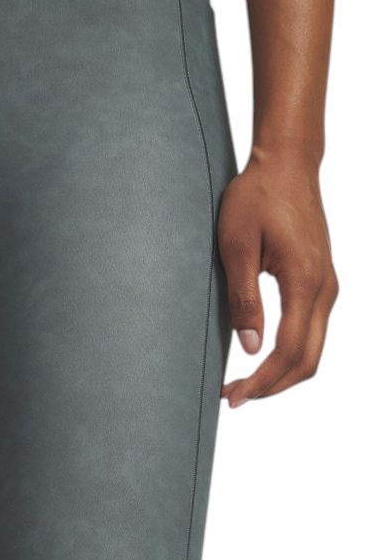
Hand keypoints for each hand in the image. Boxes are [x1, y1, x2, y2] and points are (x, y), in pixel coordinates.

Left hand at [217, 146, 337, 406]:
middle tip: (234, 396)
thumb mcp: (236, 246)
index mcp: (304, 281)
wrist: (288, 163)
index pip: (289, 351)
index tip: (233, 396)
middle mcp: (324, 288)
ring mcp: (327, 285)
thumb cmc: (257, 196)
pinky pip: (312, 332)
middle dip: (272, 387)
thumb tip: (250, 348)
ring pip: (312, 350)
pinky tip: (261, 357)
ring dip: (280, 374)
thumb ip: (244, 298)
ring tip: (243, 383)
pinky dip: (289, 354)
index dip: (262, 382)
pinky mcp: (321, 282)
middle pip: (307, 361)